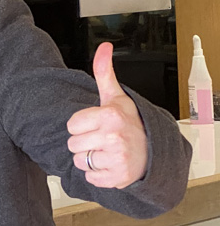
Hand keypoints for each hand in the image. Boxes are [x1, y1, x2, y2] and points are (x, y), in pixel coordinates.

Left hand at [66, 42, 146, 188]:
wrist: (154, 150)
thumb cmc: (130, 122)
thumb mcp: (115, 96)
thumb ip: (104, 72)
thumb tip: (104, 47)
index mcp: (110, 115)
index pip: (71, 125)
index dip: (82, 125)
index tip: (97, 124)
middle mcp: (114, 136)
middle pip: (72, 144)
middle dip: (84, 142)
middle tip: (102, 139)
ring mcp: (117, 158)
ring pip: (79, 161)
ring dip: (90, 159)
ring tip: (106, 151)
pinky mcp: (119, 177)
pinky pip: (90, 177)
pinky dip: (98, 174)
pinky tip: (111, 164)